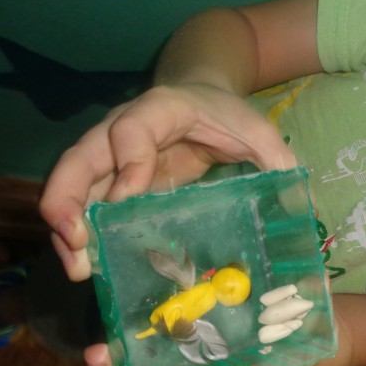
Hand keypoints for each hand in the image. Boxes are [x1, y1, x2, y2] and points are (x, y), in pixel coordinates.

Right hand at [40, 82, 296, 280]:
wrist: (202, 97)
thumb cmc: (227, 115)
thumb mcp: (257, 131)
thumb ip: (277, 160)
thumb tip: (300, 207)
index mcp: (161, 110)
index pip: (131, 131)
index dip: (126, 165)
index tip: (124, 202)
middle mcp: (121, 129)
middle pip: (79, 157)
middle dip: (68, 200)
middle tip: (76, 245)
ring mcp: (109, 155)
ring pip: (70, 184)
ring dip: (65, 226)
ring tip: (78, 269)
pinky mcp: (108, 180)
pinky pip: (82, 204)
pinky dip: (79, 234)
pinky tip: (89, 267)